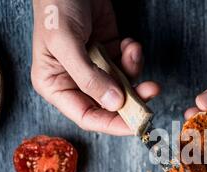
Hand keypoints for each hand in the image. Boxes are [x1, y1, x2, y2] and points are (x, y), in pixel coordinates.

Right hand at [31, 0, 159, 134]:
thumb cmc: (56, 6)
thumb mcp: (66, 43)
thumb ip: (89, 77)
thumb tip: (114, 104)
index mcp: (55, 85)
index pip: (87, 116)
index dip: (112, 124)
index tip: (136, 124)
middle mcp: (76, 81)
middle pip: (109, 105)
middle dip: (132, 98)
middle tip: (151, 90)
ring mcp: (95, 68)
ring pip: (123, 86)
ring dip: (134, 72)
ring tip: (132, 49)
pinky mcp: (109, 54)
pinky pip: (127, 66)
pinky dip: (133, 57)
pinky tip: (129, 42)